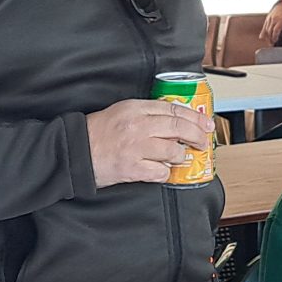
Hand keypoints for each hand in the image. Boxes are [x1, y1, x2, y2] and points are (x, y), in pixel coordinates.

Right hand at [84, 98, 211, 187]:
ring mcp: (135, 147)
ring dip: (179, 156)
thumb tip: (175, 121)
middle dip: (197, 136)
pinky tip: (159, 170)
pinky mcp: (132, 168)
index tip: (206, 124)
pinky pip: (161, 171)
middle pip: (178, 127)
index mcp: (135, 108)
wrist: (75, 152)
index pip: (173, 109)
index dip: (194, 118)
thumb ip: (146, 113)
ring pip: (173, 150)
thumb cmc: (97, 133)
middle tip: (203, 143)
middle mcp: (137, 125)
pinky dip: (164, 173)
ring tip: (176, 157)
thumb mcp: (121, 112)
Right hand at [261, 0, 281, 40]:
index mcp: (280, 20)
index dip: (274, 36)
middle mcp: (274, 19)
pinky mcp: (267, 18)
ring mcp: (270, 18)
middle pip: (270, 30)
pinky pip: (264, 26)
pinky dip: (263, 32)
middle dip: (270, 38)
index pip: (275, 30)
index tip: (275, 41)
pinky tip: (262, 37)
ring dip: (267, 36)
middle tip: (272, 44)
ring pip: (266, 29)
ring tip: (269, 42)